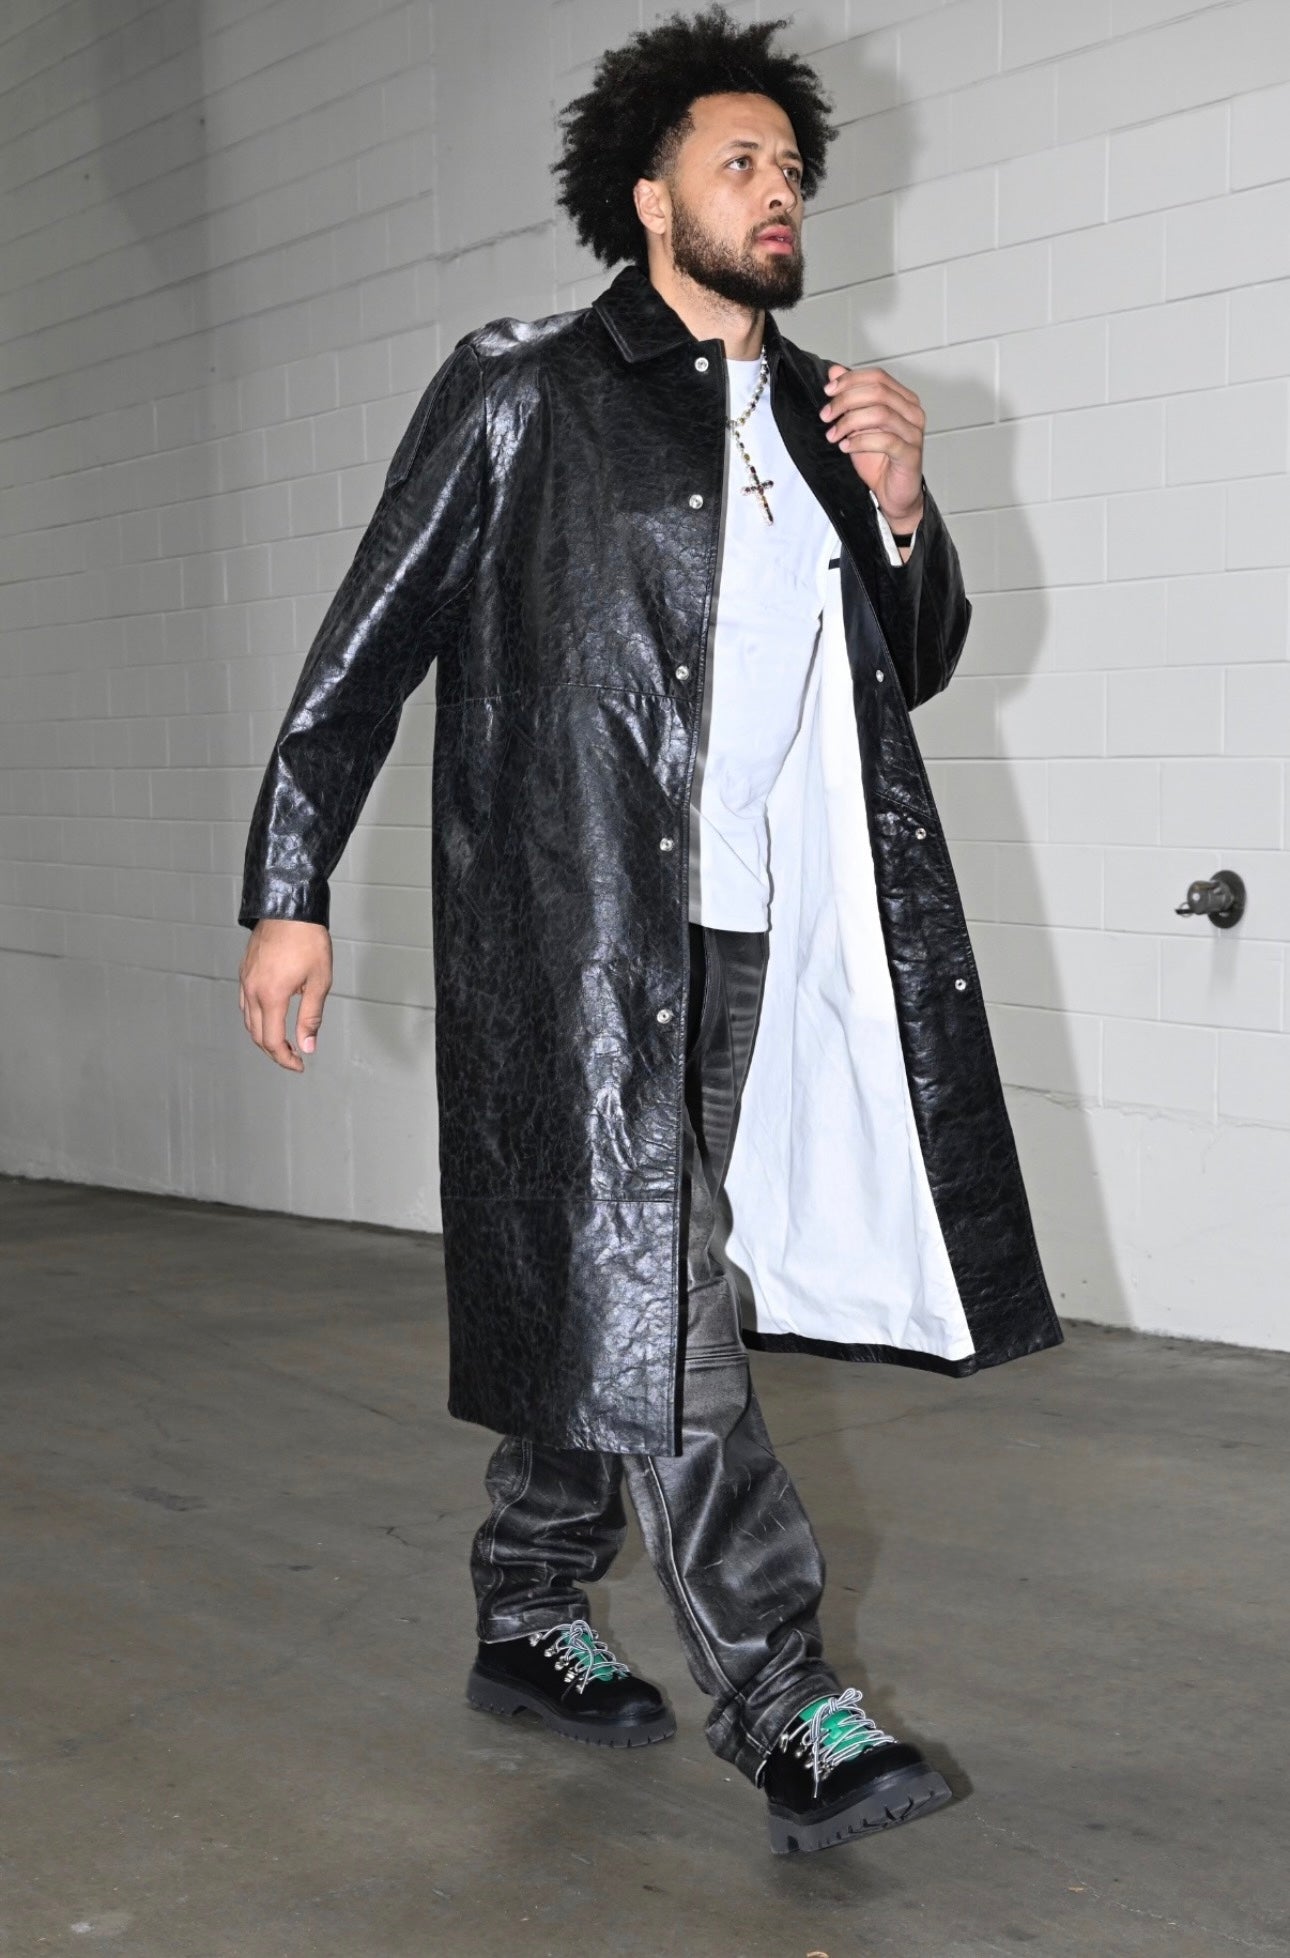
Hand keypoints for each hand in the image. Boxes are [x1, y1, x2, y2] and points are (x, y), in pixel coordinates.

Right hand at [238, 919, 332, 1071]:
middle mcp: (253, 990)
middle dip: (274, 1051)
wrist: (289, 907)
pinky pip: (245, 1003)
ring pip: (248, 1020)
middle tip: (292, 1057)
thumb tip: (307, 1046)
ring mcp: (246, 980)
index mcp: (271, 996)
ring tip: (282, 1041)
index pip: (272, 1041)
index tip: (299, 1065)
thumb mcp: (319, 981)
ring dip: (263, 1036)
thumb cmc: (308, 940)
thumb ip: (311, 1017)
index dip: (285, 1058)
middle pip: (256, 1035)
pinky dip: (255, 1018)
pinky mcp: (245, 970)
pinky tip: (269, 1016)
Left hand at [820, 364, 925, 528]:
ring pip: (880, 413)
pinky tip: (845, 447)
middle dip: (845, 401)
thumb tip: (835, 371)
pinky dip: (860, 441)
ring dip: (850, 422)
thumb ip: (849, 398)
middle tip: (826, 416)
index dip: (850, 380)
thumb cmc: (878, 460)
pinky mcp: (910, 454)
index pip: (878, 377)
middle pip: (878, 392)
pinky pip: (885, 440)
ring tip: (833, 435)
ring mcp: (914, 433)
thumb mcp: (857, 425)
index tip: (828, 391)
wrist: (892, 494)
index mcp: (903, 400)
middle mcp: (913, 412)